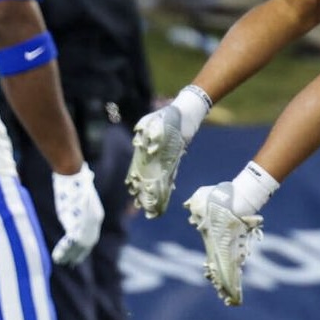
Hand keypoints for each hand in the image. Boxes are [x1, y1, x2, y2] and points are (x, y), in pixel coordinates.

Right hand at [51, 163, 104, 265]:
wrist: (73, 175)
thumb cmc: (75, 183)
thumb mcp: (81, 199)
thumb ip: (81, 209)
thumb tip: (82, 205)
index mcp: (97, 215)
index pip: (92, 237)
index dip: (84, 249)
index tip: (77, 257)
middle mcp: (94, 221)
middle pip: (87, 244)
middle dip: (77, 254)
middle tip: (69, 263)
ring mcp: (86, 222)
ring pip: (79, 245)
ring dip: (69, 255)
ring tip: (61, 261)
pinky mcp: (75, 221)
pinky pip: (70, 241)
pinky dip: (64, 250)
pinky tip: (57, 256)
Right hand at [126, 97, 192, 216]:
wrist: (186, 113)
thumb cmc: (169, 114)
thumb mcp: (155, 120)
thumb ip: (147, 130)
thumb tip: (139, 144)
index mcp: (144, 148)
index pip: (137, 168)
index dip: (135, 180)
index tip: (132, 192)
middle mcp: (152, 155)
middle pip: (146, 176)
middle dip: (143, 191)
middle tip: (141, 207)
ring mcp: (163, 157)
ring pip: (157, 177)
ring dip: (155, 191)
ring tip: (152, 205)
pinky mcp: (175, 157)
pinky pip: (170, 173)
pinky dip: (168, 183)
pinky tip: (168, 194)